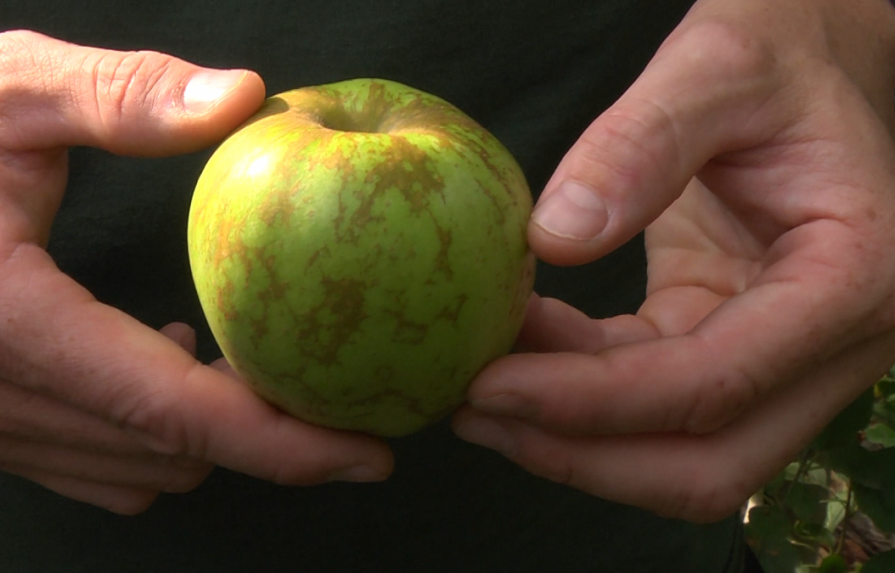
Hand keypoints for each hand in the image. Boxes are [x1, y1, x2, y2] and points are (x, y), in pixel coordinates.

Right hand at [0, 24, 391, 514]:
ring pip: (135, 473)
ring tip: (243, 357)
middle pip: (166, 454)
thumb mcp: (14, 82)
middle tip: (322, 377)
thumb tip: (247, 100)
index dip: (279, 440)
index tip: (365, 452)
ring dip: (208, 432)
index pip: (167, 409)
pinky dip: (153, 438)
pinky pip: (93, 471)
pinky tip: (165, 364)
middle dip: (262, 435)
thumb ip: (129, 93)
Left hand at [454, 0, 894, 521]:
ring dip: (573, 438)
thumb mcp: (716, 68)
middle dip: (580, 454)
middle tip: (471, 410)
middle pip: (706, 465)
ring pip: (680, 455)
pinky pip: (655, 400)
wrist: (809, 66)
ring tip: (477, 386)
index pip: (712, 386)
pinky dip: (582, 392)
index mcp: (853, 280)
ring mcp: (788, 357)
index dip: (592, 404)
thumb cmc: (778, 57)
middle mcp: (835, 343)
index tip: (488, 385)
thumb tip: (554, 239)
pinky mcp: (735, 346)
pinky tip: (521, 345)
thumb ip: (640, 144)